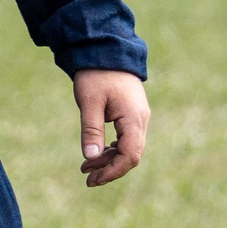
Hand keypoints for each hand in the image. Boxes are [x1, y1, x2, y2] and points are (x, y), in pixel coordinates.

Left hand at [72, 69, 149, 186]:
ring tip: (86, 167)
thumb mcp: (89, 102)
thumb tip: (90, 158)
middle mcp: (140, 119)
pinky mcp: (131, 113)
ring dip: (109, 160)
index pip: (130, 155)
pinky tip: (97, 153)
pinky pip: (126, 138)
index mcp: (134, 118)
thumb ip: (91, 130)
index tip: (94, 179)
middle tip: (87, 179)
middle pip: (131, 155)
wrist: (106, 48)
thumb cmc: (96, 74)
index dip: (113, 171)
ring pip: (128, 147)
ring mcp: (138, 116)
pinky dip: (112, 148)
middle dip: (110, 169)